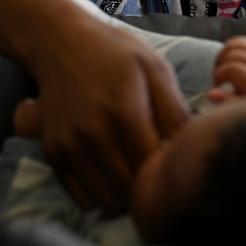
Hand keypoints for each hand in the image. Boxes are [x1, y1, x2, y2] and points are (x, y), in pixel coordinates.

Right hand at [0, 0, 189, 214]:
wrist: (60, 42)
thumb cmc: (115, 53)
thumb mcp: (154, 68)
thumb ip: (175, 110)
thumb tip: (192, 148)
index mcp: (124, 112)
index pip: (155, 168)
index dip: (168, 168)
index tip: (172, 156)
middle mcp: (93, 134)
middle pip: (133, 191)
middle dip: (148, 184)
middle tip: (154, 165)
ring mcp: (69, 147)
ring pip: (109, 202)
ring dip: (125, 193)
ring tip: (133, 167)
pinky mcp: (54, 154)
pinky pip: (84, 199)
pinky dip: (101, 191)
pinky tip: (110, 167)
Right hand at [209, 35, 245, 97]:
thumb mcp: (240, 105)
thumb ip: (226, 100)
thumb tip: (210, 93)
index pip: (232, 69)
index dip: (219, 75)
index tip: (217, 84)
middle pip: (231, 56)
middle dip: (219, 65)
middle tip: (218, 76)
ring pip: (234, 46)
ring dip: (221, 55)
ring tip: (221, 67)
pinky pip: (239, 41)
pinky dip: (228, 47)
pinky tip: (226, 59)